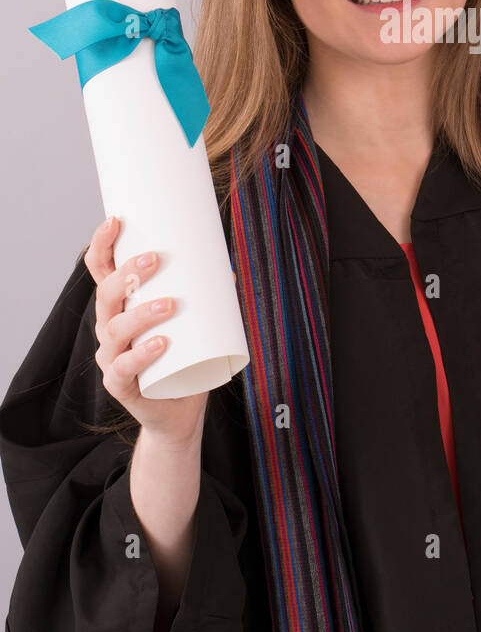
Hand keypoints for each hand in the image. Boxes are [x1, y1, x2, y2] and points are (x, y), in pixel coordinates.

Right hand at [84, 216, 208, 445]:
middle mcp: (109, 327)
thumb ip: (207, 297)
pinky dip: (141, 355)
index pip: (101, 269)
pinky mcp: (119, 385)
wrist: (179, 411)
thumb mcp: (194, 321)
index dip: (102, 244)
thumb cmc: (183, 357)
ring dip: (141, 313)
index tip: (116, 220)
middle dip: (127, 274)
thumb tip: (229, 272)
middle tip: (155, 259)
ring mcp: (111, 356)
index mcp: (121, 305)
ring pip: (115, 329)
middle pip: (105, 294)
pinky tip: (161, 344)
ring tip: (171, 304)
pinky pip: (123, 368)